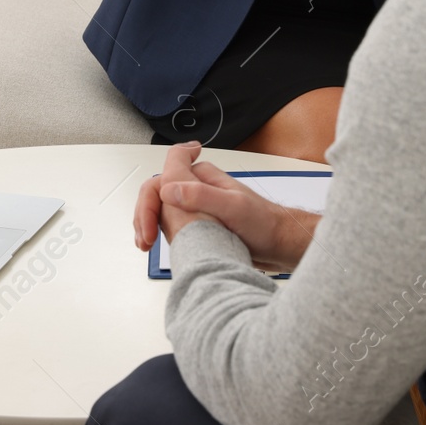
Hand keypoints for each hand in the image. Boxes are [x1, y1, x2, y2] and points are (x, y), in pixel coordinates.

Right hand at [139, 145, 317, 272]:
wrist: (281, 245)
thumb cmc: (266, 224)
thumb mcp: (233, 207)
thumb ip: (201, 195)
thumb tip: (168, 190)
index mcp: (202, 177)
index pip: (162, 177)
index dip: (150, 200)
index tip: (148, 224)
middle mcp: (196, 188)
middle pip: (156, 194)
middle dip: (145, 216)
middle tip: (144, 241)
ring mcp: (196, 206)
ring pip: (160, 210)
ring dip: (149, 226)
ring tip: (147, 246)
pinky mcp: (200, 224)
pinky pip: (170, 224)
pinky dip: (160, 234)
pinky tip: (159, 247)